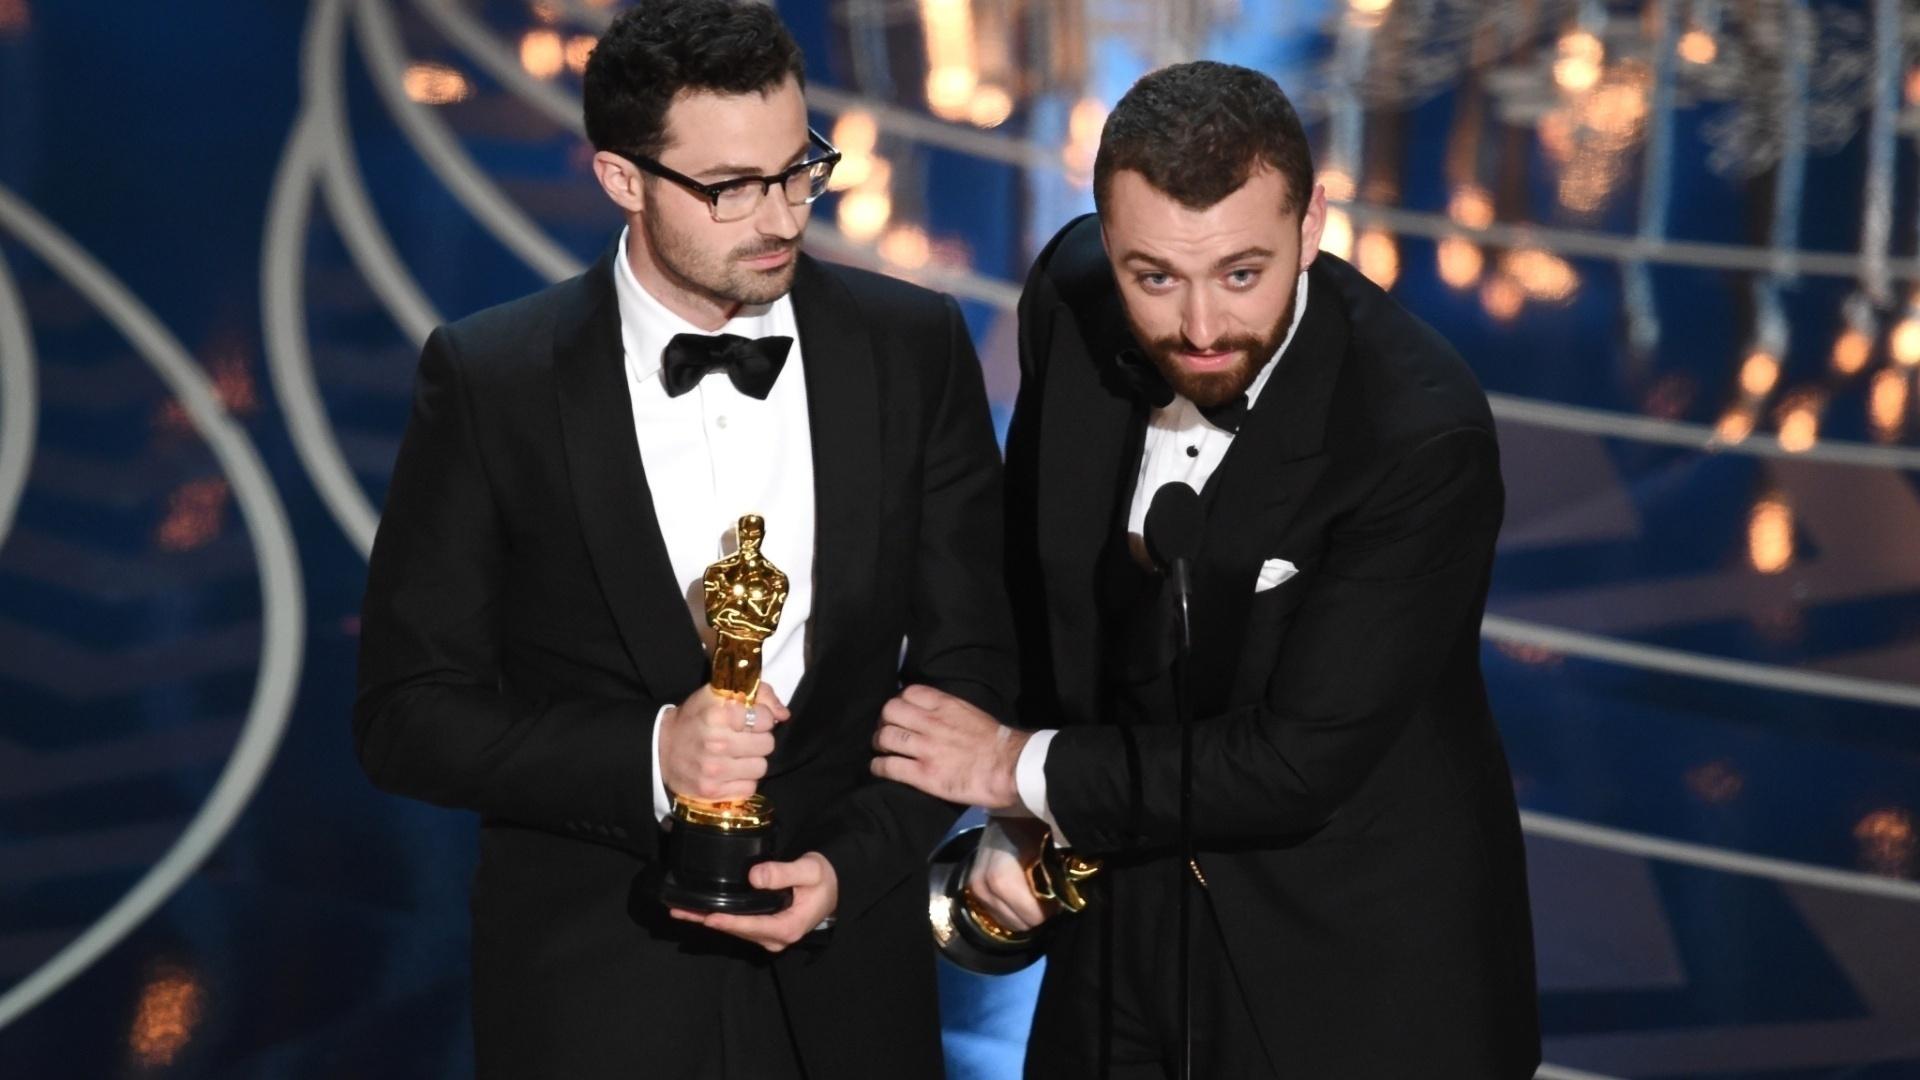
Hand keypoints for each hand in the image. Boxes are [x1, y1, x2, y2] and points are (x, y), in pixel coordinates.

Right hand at [660, 684, 788, 803]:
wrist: (661, 749)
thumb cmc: (696, 718)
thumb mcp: (719, 694)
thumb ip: (757, 693)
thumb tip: (784, 714)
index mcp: (718, 713)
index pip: (765, 718)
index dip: (763, 718)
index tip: (752, 719)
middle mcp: (716, 741)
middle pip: (767, 744)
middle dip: (759, 740)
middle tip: (743, 739)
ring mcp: (714, 769)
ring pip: (761, 767)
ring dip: (752, 762)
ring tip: (736, 756)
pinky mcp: (712, 791)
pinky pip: (750, 787)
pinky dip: (743, 781)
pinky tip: (730, 772)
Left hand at [670, 852, 837, 952]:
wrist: (833, 887)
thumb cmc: (823, 878)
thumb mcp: (809, 870)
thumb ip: (783, 873)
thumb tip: (755, 877)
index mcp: (788, 927)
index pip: (754, 926)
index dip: (731, 922)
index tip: (709, 917)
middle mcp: (776, 938)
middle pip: (738, 930)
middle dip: (708, 920)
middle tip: (680, 910)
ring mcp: (768, 936)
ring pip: (734, 930)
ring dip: (706, 920)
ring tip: (679, 910)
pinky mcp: (762, 930)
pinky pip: (737, 926)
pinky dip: (717, 919)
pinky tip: (696, 913)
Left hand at [870, 684, 1025, 810]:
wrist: (1010, 767)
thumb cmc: (998, 743)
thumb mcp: (973, 714)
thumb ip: (951, 712)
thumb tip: (938, 716)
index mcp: (946, 705)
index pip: (910, 692)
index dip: (900, 701)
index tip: (900, 712)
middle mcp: (931, 722)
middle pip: (890, 711)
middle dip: (884, 720)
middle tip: (886, 730)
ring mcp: (925, 748)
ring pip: (885, 737)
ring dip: (879, 743)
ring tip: (882, 749)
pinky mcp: (924, 774)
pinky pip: (889, 766)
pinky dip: (879, 767)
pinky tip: (879, 768)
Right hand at [967, 816, 1055, 933]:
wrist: (1008, 807)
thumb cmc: (1034, 824)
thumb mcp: (1051, 844)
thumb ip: (1059, 872)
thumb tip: (1072, 895)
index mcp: (1002, 877)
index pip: (1032, 916)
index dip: (1051, 910)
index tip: (1061, 895)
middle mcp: (983, 885)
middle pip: (1019, 922)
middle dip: (1038, 914)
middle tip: (1050, 894)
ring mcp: (975, 887)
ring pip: (1007, 921)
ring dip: (1025, 913)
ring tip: (1037, 892)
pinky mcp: (973, 886)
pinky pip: (997, 913)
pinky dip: (1013, 910)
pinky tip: (1022, 894)